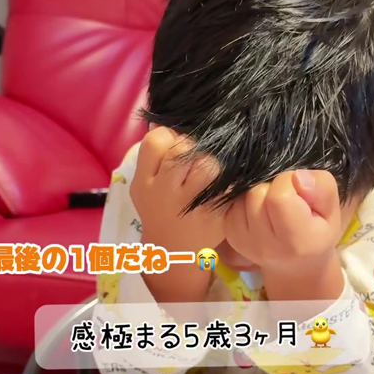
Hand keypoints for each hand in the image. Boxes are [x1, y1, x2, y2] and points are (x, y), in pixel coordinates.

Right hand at [131, 127, 225, 252]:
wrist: (173, 253)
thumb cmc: (161, 210)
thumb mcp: (146, 185)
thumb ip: (153, 155)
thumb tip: (162, 120)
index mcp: (144, 182)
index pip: (156, 140)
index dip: (171, 137)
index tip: (176, 148)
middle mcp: (163, 193)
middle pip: (184, 149)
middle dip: (195, 148)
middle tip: (197, 159)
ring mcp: (189, 206)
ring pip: (209, 164)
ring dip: (213, 164)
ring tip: (211, 173)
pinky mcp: (214, 218)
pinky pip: (228, 186)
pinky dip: (230, 182)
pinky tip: (224, 187)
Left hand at [224, 170, 344, 299]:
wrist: (296, 264)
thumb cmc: (318, 232)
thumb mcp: (332, 210)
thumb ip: (322, 188)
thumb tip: (297, 177)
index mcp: (296, 241)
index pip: (279, 196)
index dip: (289, 183)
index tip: (300, 191)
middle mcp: (265, 245)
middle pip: (257, 193)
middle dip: (273, 187)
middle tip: (287, 199)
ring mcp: (243, 242)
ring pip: (243, 195)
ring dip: (260, 193)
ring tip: (274, 206)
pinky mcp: (230, 235)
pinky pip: (233, 203)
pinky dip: (247, 200)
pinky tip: (261, 211)